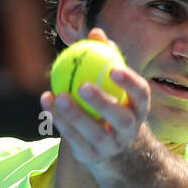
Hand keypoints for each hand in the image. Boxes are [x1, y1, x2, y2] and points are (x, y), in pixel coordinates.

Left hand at [40, 28, 150, 167]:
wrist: (109, 144)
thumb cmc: (111, 101)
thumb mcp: (112, 82)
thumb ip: (106, 58)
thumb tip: (95, 32)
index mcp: (139, 108)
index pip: (141, 94)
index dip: (129, 83)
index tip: (113, 68)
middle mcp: (129, 129)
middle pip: (119, 117)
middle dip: (102, 102)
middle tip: (82, 86)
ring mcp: (111, 146)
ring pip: (93, 132)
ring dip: (74, 114)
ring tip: (59, 95)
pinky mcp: (91, 156)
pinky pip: (73, 138)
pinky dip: (59, 120)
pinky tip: (46, 101)